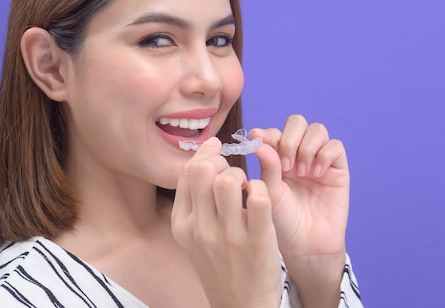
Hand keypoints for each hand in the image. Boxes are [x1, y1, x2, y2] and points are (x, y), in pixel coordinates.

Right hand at [171, 137, 281, 307]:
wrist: (240, 306)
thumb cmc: (220, 265)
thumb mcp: (195, 236)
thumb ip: (195, 200)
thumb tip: (205, 156)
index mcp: (183, 224)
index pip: (188, 172)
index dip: (205, 155)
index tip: (218, 152)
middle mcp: (201, 229)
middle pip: (204, 170)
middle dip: (221, 161)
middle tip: (233, 172)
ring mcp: (229, 236)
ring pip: (229, 180)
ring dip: (241, 174)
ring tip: (247, 186)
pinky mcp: (258, 242)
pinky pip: (260, 198)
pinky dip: (261, 188)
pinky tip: (261, 197)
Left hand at [251, 116, 348, 304]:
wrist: (306, 245)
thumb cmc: (283, 222)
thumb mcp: (270, 192)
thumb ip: (267, 165)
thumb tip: (257, 136)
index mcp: (277, 158)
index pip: (274, 132)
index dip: (267, 133)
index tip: (257, 139)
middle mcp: (298, 154)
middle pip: (297, 122)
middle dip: (290, 138)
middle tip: (286, 164)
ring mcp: (318, 159)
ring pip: (317, 130)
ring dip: (307, 146)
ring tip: (302, 173)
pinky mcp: (337, 168)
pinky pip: (335, 145)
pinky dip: (325, 154)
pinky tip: (316, 174)